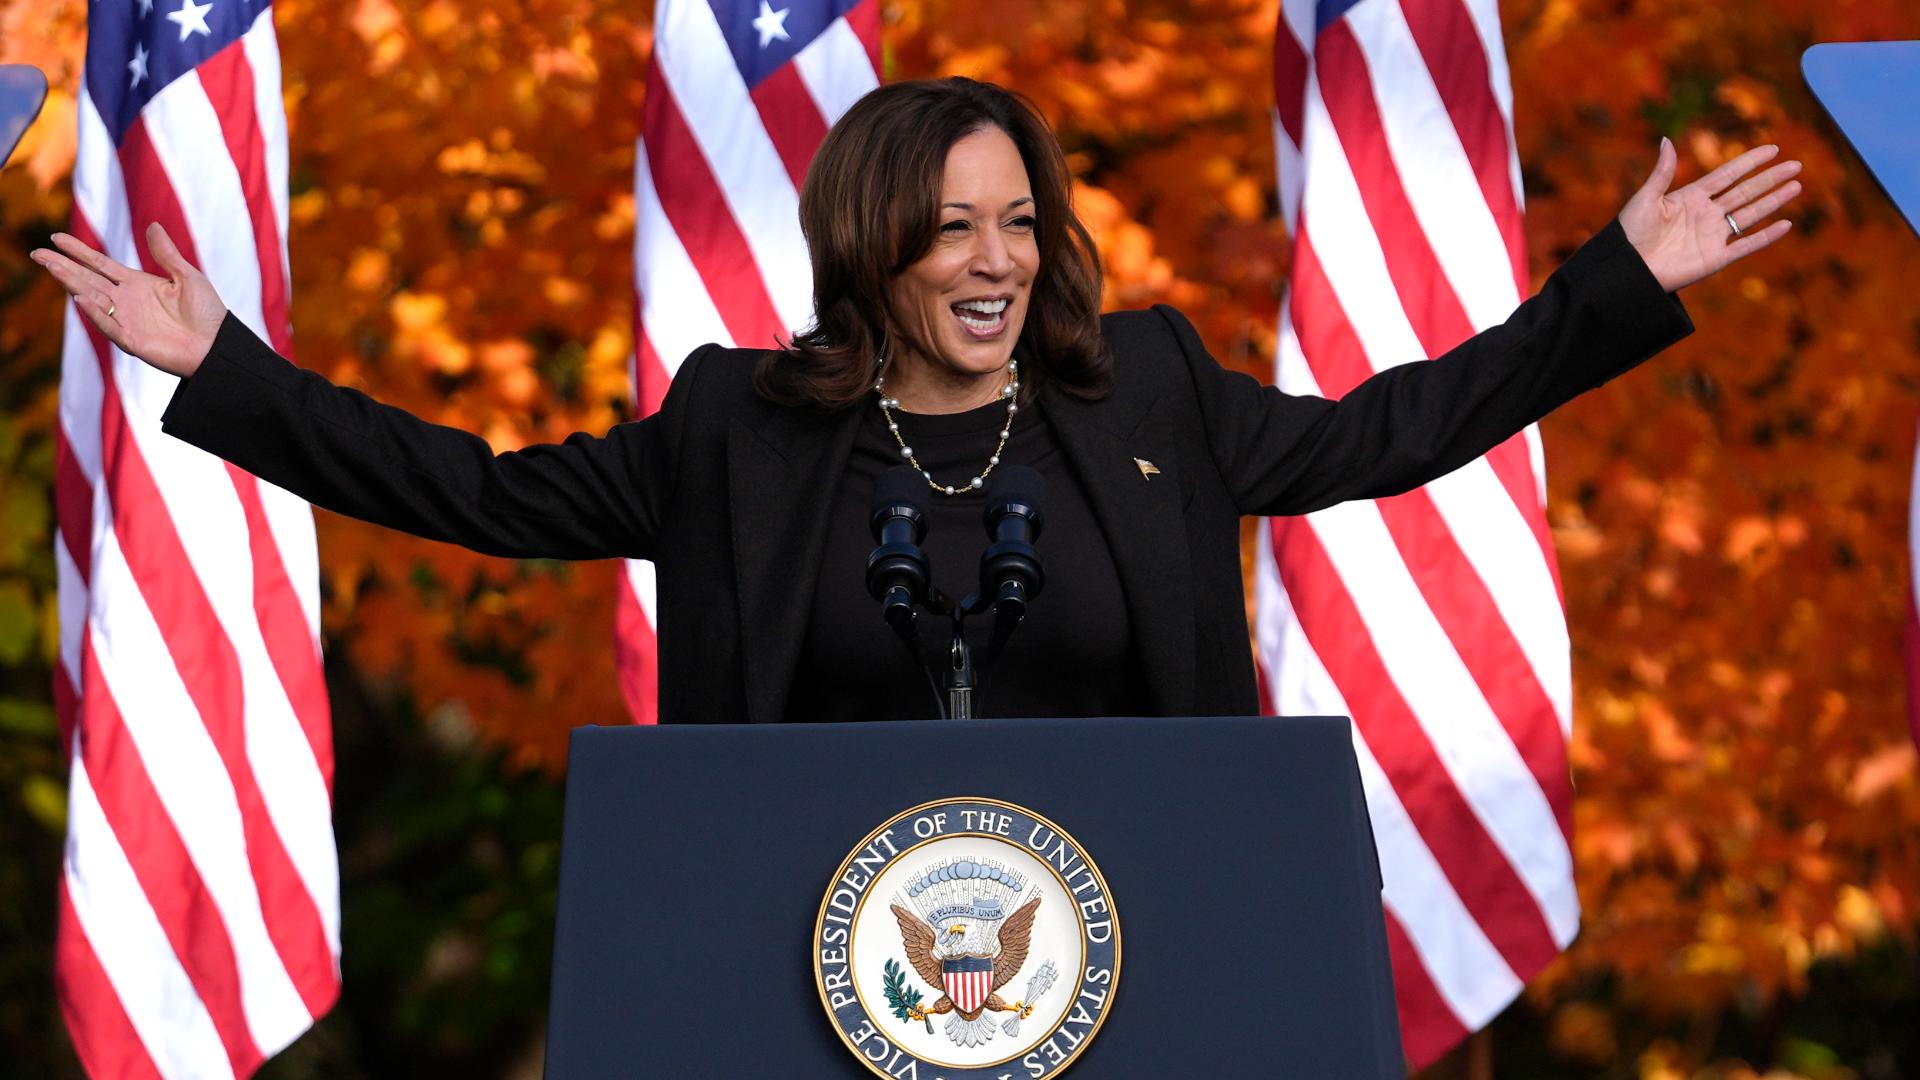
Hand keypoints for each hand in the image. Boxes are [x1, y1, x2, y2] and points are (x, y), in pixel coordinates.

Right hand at [30, 222, 228, 377]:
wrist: (218, 346)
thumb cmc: (207, 313)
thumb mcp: (187, 277)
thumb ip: (166, 254)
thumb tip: (152, 225)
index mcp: (137, 285)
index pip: (100, 264)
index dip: (79, 251)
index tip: (56, 238)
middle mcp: (126, 301)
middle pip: (87, 279)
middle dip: (62, 266)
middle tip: (37, 252)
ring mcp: (127, 321)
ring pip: (92, 298)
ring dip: (71, 283)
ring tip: (51, 266)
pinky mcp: (132, 341)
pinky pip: (109, 324)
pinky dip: (95, 312)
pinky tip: (81, 297)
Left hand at [1618, 137, 1800, 292]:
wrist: (1627, 269)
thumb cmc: (1630, 233)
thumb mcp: (1646, 198)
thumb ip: (1662, 172)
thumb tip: (1666, 139)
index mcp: (1691, 197)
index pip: (1727, 175)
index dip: (1749, 162)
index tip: (1772, 149)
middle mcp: (1707, 214)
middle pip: (1746, 192)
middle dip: (1770, 179)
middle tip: (1796, 165)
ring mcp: (1713, 236)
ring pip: (1751, 214)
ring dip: (1774, 200)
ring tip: (1796, 186)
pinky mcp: (1715, 258)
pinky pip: (1746, 246)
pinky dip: (1766, 236)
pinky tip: (1785, 224)